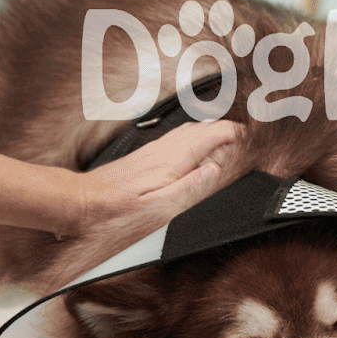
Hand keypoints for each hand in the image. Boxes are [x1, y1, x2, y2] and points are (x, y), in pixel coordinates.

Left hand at [49, 120, 240, 287]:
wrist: (85, 201)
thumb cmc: (119, 210)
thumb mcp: (158, 208)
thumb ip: (189, 187)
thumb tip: (215, 169)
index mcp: (174, 159)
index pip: (214, 134)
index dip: (236, 135)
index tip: (251, 141)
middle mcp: (166, 148)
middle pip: (206, 127)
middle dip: (229, 130)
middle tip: (246, 141)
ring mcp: (156, 148)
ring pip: (192, 128)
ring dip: (214, 131)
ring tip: (229, 141)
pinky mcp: (147, 153)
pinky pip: (179, 135)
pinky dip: (197, 136)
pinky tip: (197, 146)